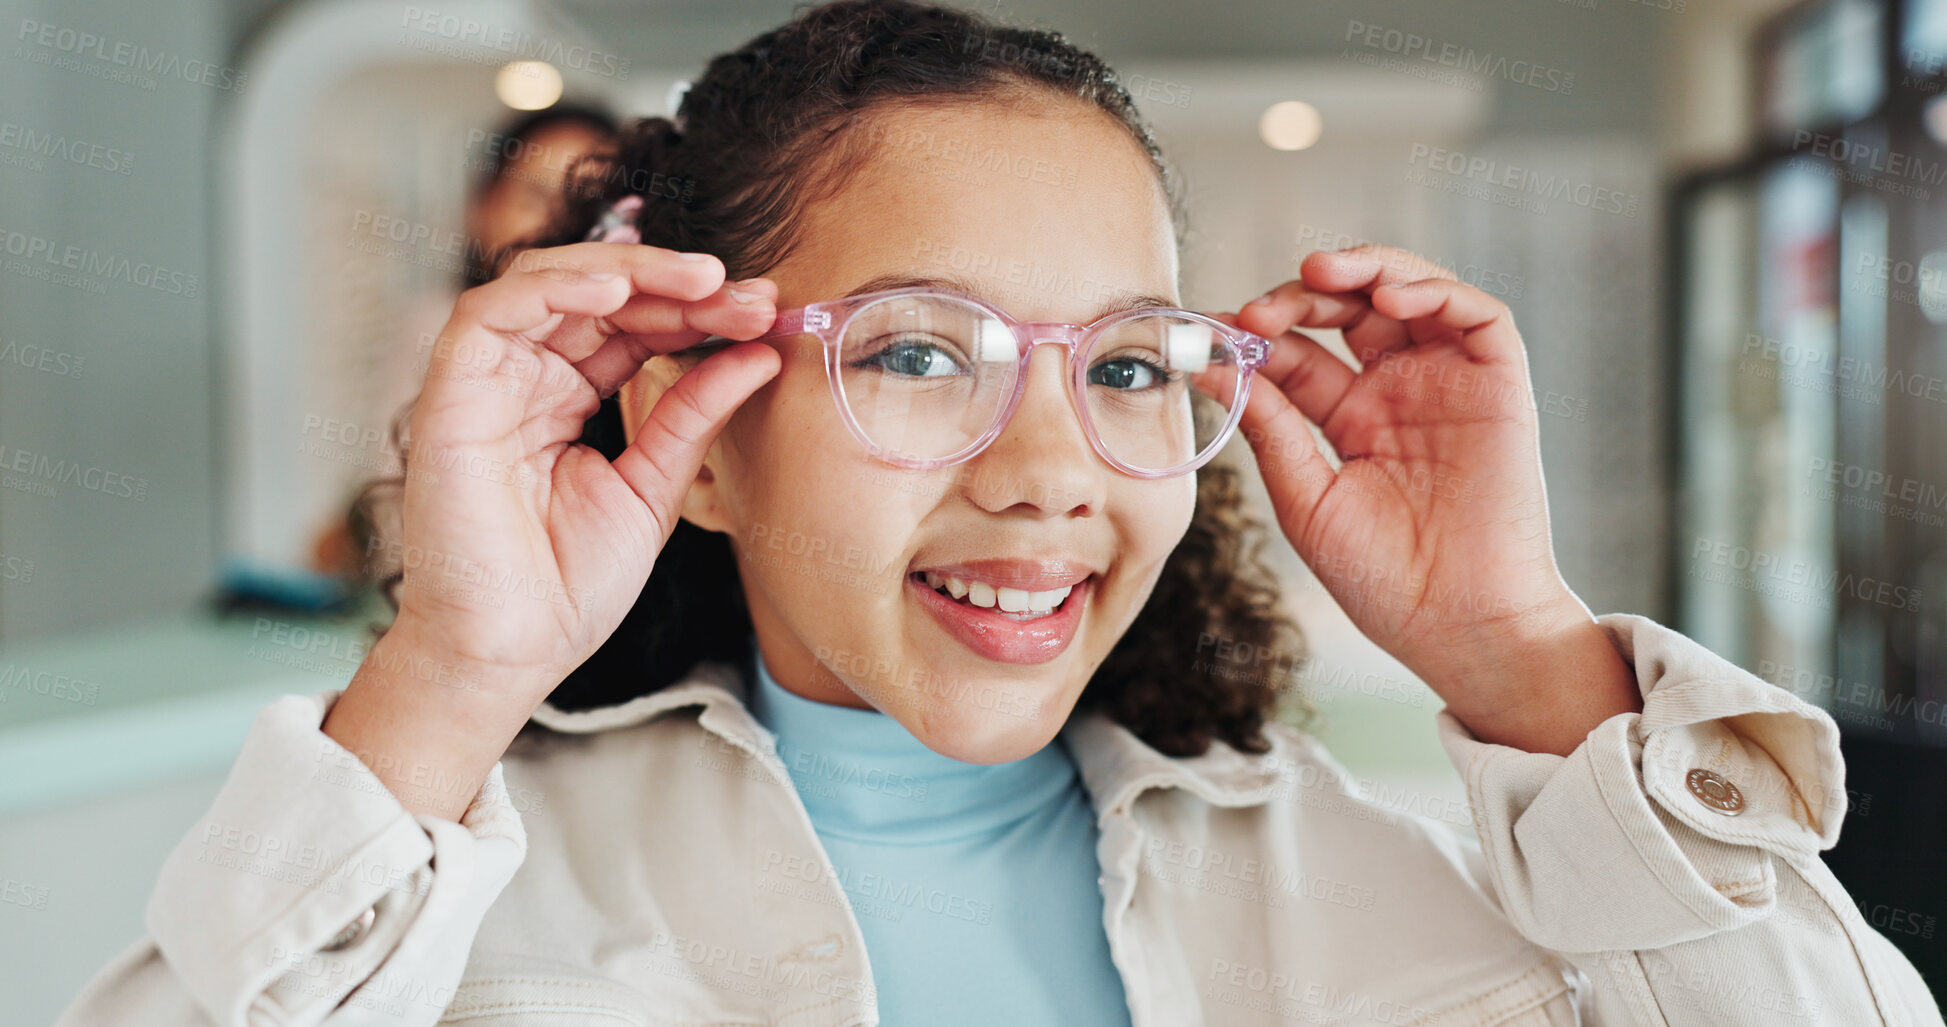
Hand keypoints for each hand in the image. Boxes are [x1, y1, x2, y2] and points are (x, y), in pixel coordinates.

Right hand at [384, 241, 779, 721]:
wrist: (510, 652)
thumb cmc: (567, 586)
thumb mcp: (654, 485)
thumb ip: (695, 415)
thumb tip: (761, 353)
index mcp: (568, 396)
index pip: (633, 326)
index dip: (696, 311)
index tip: (764, 312)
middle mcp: (525, 377)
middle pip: (599, 296)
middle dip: (677, 286)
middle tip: (747, 295)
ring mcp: (487, 380)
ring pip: (549, 283)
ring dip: (628, 271)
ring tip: (701, 280)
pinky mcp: (451, 390)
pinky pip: (492, 310)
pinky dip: (554, 289)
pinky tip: (616, 293)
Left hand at [1223, 245, 1638, 753]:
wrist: (1458, 626)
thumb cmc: (1384, 581)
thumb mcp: (1307, 499)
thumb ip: (1270, 429)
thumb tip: (1212, 368)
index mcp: (1350, 420)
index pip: (1298, 353)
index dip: (1257, 334)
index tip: (1210, 332)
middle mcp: (1398, 391)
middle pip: (1347, 310)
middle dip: (1300, 295)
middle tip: (1259, 311)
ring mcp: (1449, 384)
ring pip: (1411, 293)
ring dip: (1365, 268)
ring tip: (1319, 272)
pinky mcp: (1499, 386)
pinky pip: (1476, 315)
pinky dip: (1434, 290)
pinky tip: (1388, 297)